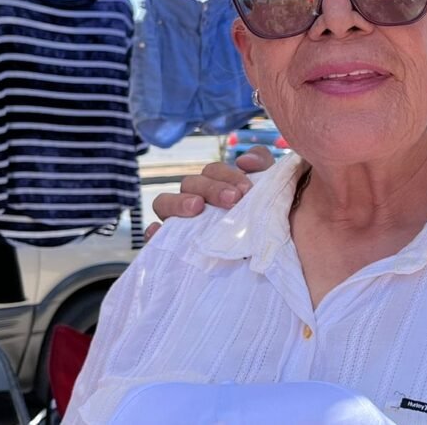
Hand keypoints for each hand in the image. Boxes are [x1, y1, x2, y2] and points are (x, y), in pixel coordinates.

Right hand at [145, 145, 275, 240]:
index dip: (227, 175)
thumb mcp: (272, 193)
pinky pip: (154, 237)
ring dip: (178, 202)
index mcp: (217, 187)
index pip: (213, 171)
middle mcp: (196, 202)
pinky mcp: (171, 248)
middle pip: (190, 183)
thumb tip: (243, 160)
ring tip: (196, 208)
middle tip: (233, 200)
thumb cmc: (270, 225)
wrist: (271, 266)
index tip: (247, 189)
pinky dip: (153, 232)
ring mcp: (180, 224)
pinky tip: (159, 231)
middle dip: (211, 188)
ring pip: (163, 203)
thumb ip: (263, 166)